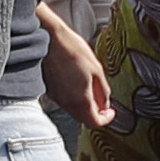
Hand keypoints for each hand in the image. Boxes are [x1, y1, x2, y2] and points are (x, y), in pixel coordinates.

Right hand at [43, 12, 113, 129]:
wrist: (49, 38)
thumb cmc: (72, 49)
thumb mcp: (96, 69)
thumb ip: (102, 90)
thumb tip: (105, 103)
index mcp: (80, 99)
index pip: (94, 122)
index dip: (105, 119)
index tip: (110, 112)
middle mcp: (66, 102)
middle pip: (83, 119)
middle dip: (95, 113)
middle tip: (103, 103)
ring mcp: (56, 97)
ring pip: (73, 110)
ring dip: (84, 106)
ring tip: (90, 90)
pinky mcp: (49, 90)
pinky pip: (64, 101)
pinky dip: (73, 99)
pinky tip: (77, 83)